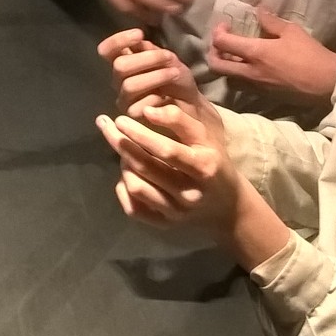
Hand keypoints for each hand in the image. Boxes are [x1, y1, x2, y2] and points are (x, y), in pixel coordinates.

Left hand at [97, 103, 239, 233]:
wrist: (227, 207)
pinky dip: (123, 188)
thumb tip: (146, 110)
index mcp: (203, 167)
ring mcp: (176, 212)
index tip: (121, 119)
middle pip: (146, 167)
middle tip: (107, 125)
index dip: (140, 133)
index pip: (167, 150)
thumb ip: (181, 120)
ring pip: (136, 187)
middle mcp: (189, 193)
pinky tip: (125, 173)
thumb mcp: (207, 137)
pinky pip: (133, 208)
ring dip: (123, 164)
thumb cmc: (214, 162)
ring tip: (123, 148)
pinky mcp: (165, 225)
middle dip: (122, 143)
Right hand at [98, 29, 219, 131]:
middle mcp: (119, 80)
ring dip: (155, 76)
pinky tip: (168, 98)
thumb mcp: (168, 60)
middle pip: (119, 66)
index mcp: (124, 63)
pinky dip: (156, 98)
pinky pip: (138, 106)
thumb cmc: (177, 80)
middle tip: (168, 57)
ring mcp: (124, 99)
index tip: (140, 33)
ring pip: (129, 85)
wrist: (192, 105)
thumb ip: (152, 51)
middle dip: (147, 59)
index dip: (118, 40)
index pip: (106, 50)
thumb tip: (139, 40)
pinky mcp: (132, 116)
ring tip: (175, 73)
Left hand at [207, 11, 335, 101]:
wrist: (327, 82)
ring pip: (229, 77)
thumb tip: (258, 10)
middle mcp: (250, 71)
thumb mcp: (291, 31)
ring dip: (226, 65)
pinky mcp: (265, 95)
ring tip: (235, 55)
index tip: (226, 25)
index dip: (218, 32)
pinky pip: (243, 85)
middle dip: (212, 52)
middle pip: (216, 65)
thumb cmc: (310, 54)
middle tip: (222, 42)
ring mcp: (256, 86)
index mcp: (254, 53)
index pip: (222, 43)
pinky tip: (252, 66)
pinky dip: (240, 74)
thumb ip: (271, 21)